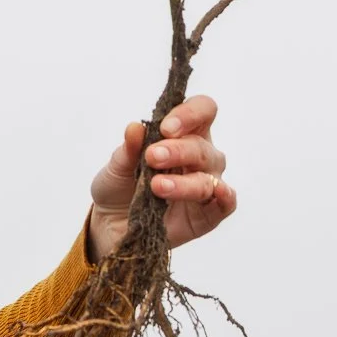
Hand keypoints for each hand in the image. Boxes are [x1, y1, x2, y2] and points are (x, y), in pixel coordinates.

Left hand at [87, 93, 236, 260]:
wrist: (111, 226)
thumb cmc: (119, 188)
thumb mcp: (116, 168)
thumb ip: (127, 150)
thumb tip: (135, 127)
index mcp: (183, 134)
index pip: (202, 111)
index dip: (189, 114)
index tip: (165, 127)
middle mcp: (200, 157)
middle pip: (201, 146)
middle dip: (178, 150)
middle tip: (152, 157)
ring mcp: (206, 185)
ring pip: (208, 177)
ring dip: (184, 182)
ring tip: (157, 186)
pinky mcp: (207, 215)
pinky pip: (226, 204)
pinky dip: (224, 197)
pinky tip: (216, 192)